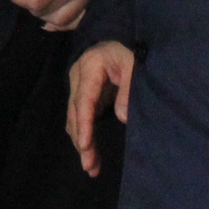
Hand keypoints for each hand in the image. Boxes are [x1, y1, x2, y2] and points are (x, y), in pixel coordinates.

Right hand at [67, 41, 133, 176]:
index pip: (84, 100)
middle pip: (76, 114)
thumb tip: (122, 117)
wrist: (120, 41)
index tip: (85, 146)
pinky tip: (89, 153)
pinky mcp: (83, 95)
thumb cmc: (129, 52)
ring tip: (91, 167)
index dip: (85, 124)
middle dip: (82, 141)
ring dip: (81, 143)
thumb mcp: (134, 65)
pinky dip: (83, 136)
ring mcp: (78, 87)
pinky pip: (79, 118)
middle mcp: (78, 78)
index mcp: (90, 68)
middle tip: (90, 166)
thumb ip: (128, 89)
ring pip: (74, 119)